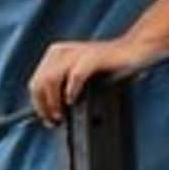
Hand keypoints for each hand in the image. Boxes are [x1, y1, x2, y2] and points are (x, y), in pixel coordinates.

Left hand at [28, 37, 152, 125]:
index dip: (37, 104)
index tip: (46, 119)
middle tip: (53, 120)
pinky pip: (75, 75)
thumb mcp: (79, 74)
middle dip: (43, 105)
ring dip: (53, 101)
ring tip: (61, 114)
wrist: (134, 49)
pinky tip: (72, 100)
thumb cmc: (108, 66)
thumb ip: (63, 87)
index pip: (35, 82)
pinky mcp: (92, 57)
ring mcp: (76, 53)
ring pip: (51, 78)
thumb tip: (52, 111)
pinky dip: (71, 90)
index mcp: (55, 54)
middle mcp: (61, 51)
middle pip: (39, 82)